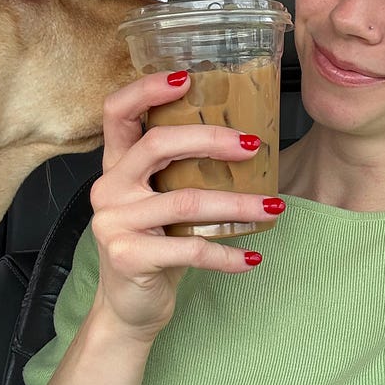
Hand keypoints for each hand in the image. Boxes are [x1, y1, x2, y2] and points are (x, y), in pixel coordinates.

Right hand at [90, 72, 280, 341]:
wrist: (129, 306)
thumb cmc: (156, 243)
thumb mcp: (162, 199)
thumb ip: (183, 170)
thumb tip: (249, 139)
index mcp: (116, 165)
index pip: (117, 112)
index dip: (146, 89)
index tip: (187, 77)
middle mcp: (109, 187)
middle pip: (158, 144)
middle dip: (211, 139)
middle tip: (254, 144)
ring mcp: (115, 222)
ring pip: (186, 201)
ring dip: (238, 204)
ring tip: (274, 207)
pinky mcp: (129, 257)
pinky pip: (190, 250)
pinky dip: (228, 255)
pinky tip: (252, 257)